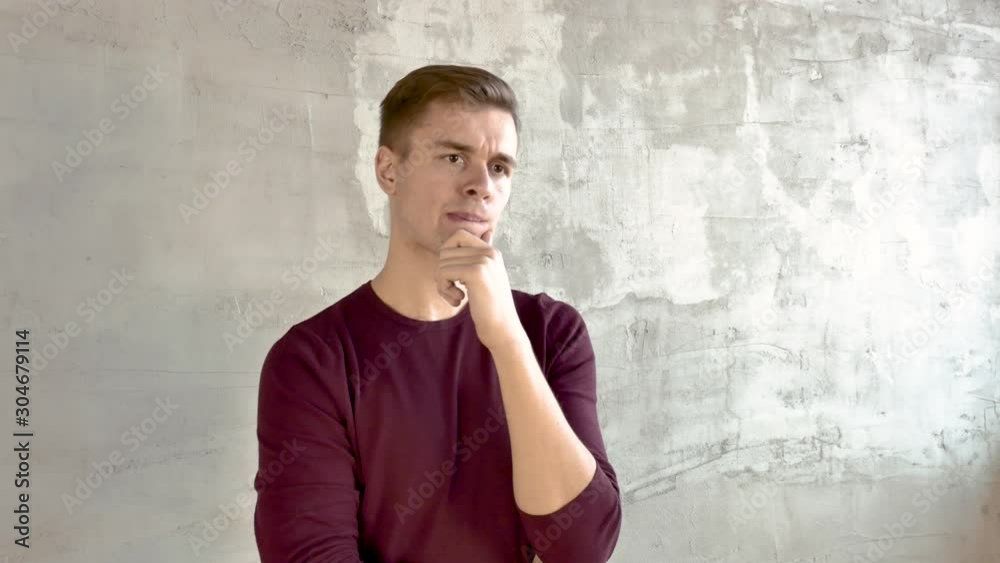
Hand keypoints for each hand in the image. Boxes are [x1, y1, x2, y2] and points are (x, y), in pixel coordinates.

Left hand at [436, 228, 524, 349]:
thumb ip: (484, 255)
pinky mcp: (476, 273)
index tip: (452, 273)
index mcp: (492, 251)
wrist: (503, 328)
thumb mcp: (490, 275)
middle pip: (446, 250)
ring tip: (456, 297)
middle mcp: (489, 252)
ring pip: (442, 262)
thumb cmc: (492, 306)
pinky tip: (457, 300)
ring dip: (442, 283)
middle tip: (452, 290)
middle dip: (442, 271)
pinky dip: (444, 289)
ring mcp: (484, 261)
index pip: (458, 235)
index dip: (447, 253)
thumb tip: (488, 231)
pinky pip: (443, 272)